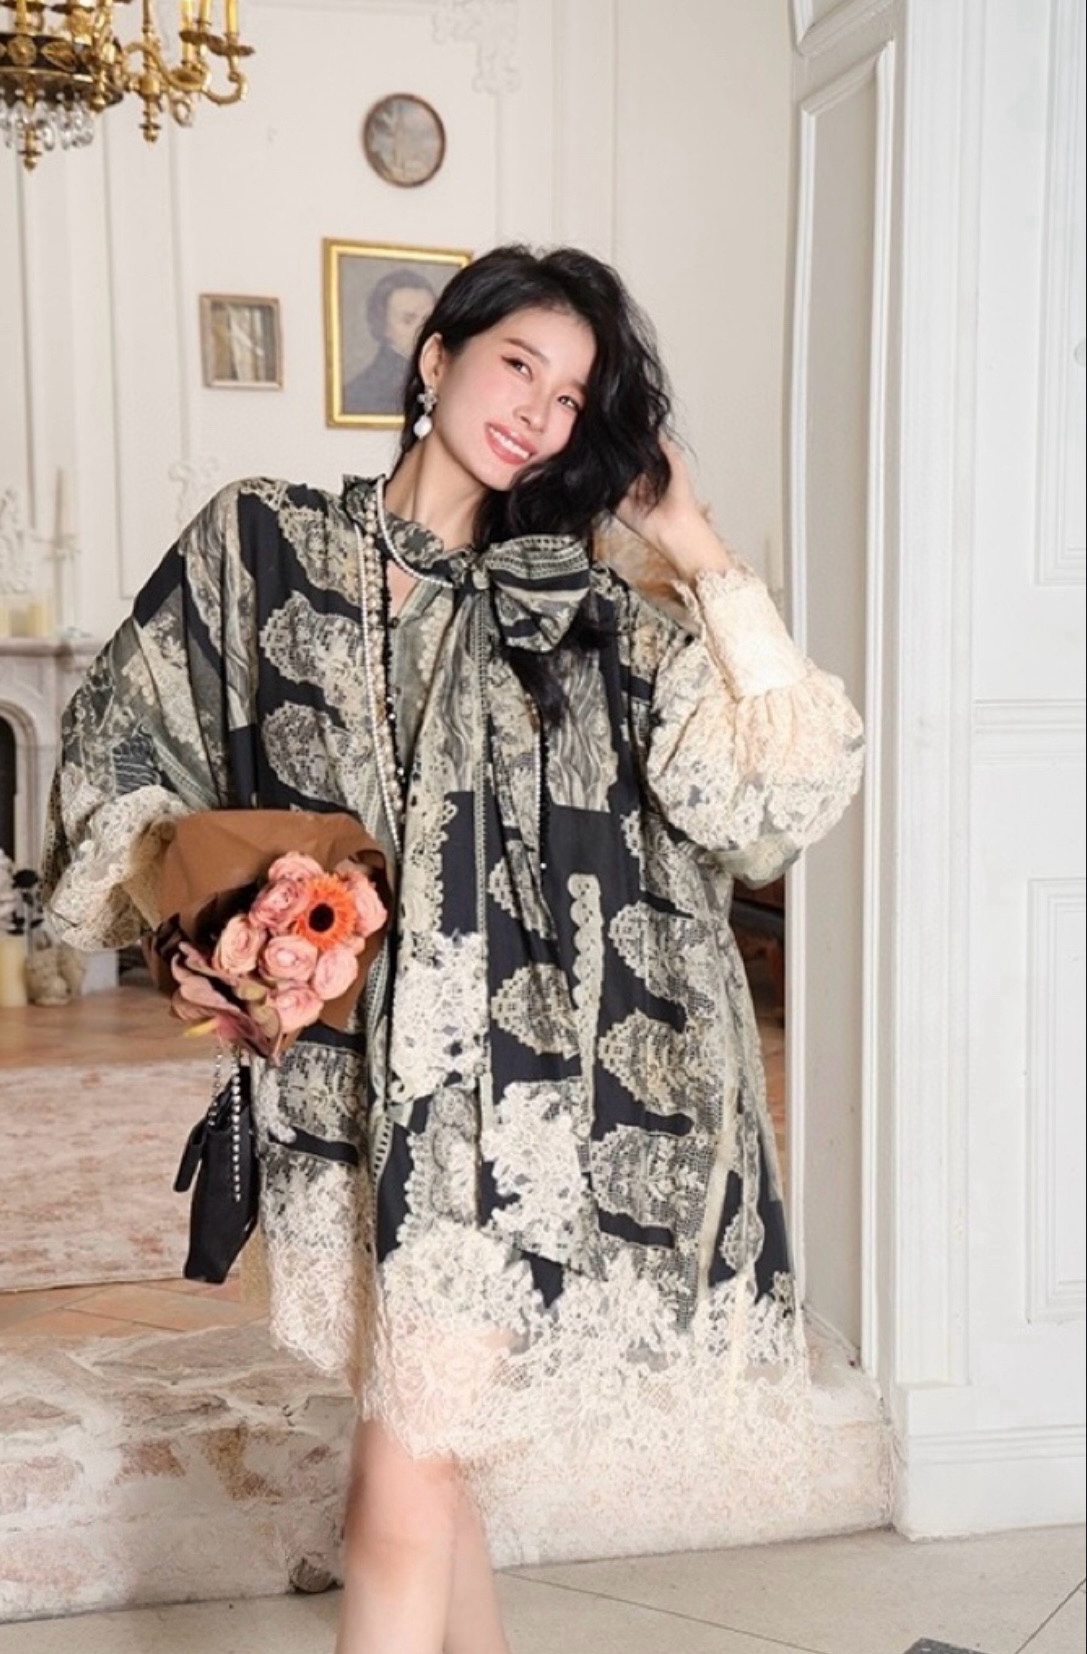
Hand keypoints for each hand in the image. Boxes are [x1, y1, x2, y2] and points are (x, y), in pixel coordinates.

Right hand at [615, 438, 734, 580]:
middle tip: (607, 445)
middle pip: (618, 464)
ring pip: (609, 478)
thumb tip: (655, 430)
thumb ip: (667, 448)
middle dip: (613, 456)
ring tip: (603, 459)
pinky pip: (604, 495)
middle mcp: (635, 481)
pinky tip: (602, 478)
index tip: (618, 433)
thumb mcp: (678, 466)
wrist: (676, 527)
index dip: (626, 445)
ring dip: (606, 471)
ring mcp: (624, 494)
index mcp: (649, 471)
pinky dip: (601, 488)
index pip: (632, 454)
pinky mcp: (617, 507)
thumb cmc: (682, 500)